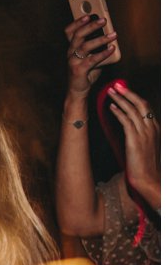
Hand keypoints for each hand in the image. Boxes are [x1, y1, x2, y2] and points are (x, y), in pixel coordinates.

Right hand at [63, 15, 118, 93]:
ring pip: (85, 46)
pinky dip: (103, 53)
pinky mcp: (79, 70)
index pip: (69, 32)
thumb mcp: (92, 56)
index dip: (77, 22)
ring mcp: (73, 61)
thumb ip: (98, 47)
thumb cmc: (86, 72)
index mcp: (72, 48)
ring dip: (100, 39)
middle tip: (103, 20)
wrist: (78, 90)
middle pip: (77, 35)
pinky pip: (92, 59)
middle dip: (90, 26)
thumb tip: (110, 35)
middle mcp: (70, 53)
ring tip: (113, 35)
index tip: (88, 15)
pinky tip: (112, 48)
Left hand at [107, 82, 160, 206]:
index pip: (146, 108)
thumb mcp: (142, 146)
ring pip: (133, 110)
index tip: (124, 90)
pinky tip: (111, 107)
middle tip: (116, 85)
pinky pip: (127, 122)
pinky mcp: (135, 140)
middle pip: (141, 104)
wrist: (149, 179)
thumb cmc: (144, 165)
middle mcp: (151, 128)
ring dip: (121, 99)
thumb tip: (126, 128)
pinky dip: (119, 112)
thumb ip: (137, 135)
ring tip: (110, 92)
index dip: (134, 97)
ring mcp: (144, 134)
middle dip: (128, 93)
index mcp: (155, 129)